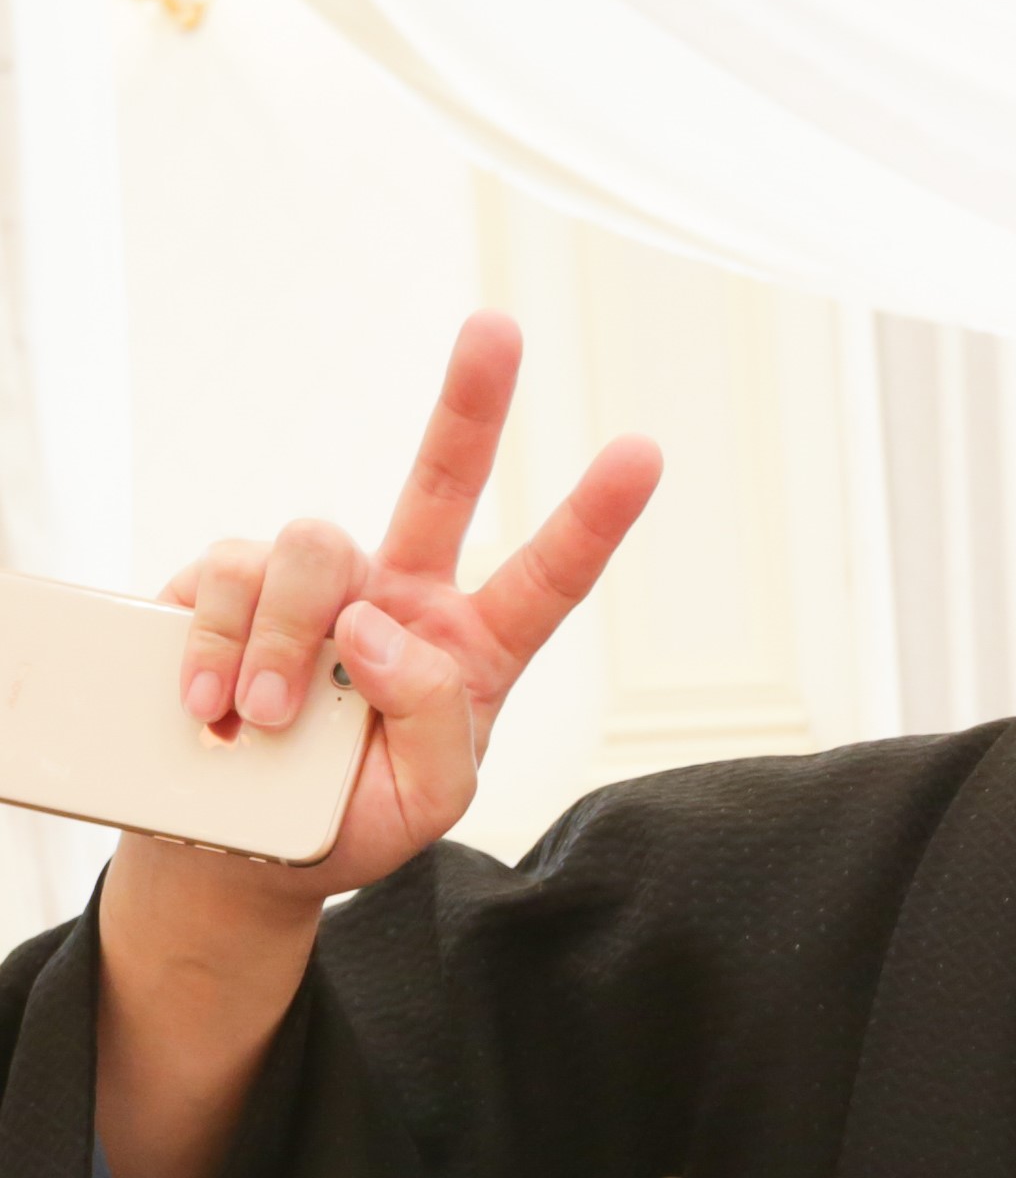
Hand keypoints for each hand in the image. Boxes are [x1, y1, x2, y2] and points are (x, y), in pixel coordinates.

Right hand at [134, 312, 660, 922]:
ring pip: (313, 548)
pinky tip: (210, 707)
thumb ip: (433, 722)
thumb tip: (378, 625)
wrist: (236, 849)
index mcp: (471, 649)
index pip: (546, 579)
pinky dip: (213, 643)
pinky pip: (222, 577)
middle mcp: (400, 597)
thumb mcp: (425, 802)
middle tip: (499, 328)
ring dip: (283, 639)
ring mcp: (314, 587)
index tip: (643, 453)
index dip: (592, 519)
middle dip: (471, 402)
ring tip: (263, 722)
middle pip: (439, 481)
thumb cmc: (347, 821)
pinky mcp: (225, 586)